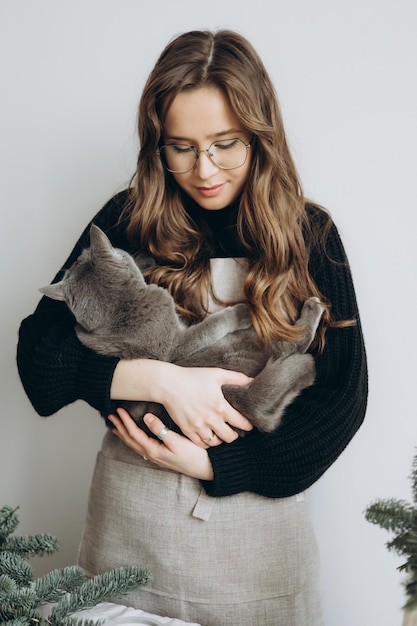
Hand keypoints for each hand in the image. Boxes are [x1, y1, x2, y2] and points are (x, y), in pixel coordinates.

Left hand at [108, 408, 213, 479]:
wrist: (206, 469)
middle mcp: (152, 455)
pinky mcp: (162, 457)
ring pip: (135, 445)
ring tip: (117, 427)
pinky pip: (141, 447)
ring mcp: (157, 457)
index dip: (125, 422)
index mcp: (154, 450)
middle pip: (131, 440)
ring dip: (125, 434)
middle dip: (120, 428)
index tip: (118, 411)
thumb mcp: (177, 441)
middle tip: (111, 417)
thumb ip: (160, 429)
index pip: (134, 434)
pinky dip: (134, 440)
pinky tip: (135, 438)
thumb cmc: (194, 455)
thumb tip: (146, 417)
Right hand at [111, 359, 252, 447]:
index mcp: (221, 406)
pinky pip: (201, 444)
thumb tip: (253, 381)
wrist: (169, 384)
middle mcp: (211, 419)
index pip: (242, 423)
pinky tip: (208, 436)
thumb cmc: (193, 377)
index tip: (248, 425)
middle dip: (235, 435)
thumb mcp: (217, 374)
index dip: (248, 425)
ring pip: (216, 442)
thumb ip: (237, 378)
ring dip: (221, 439)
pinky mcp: (187, 430)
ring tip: (221, 434)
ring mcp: (199, 426)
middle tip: (235, 431)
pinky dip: (207, 443)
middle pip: (230, 437)